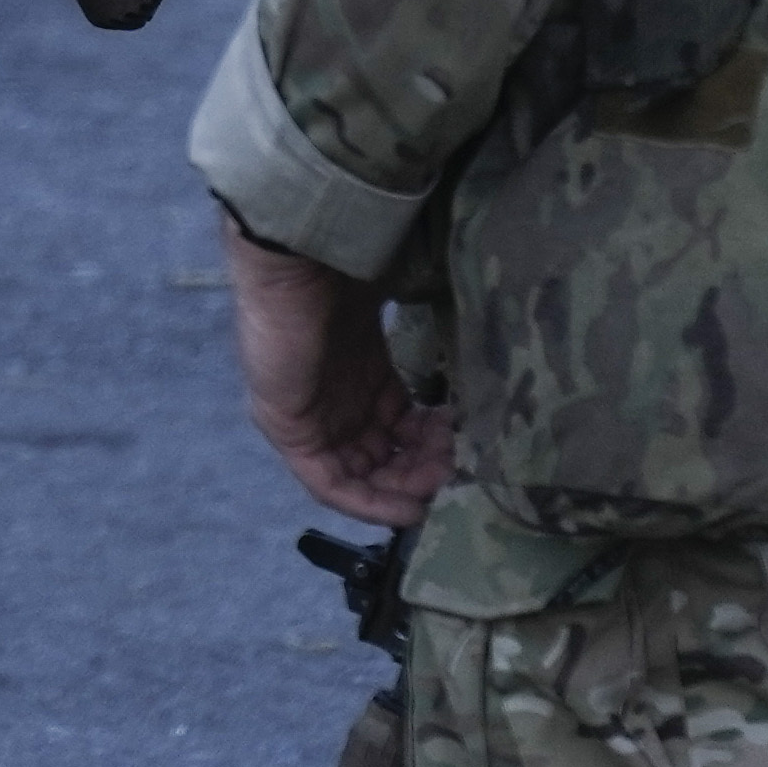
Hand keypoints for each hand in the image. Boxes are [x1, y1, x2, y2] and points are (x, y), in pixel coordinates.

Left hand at [228, 226, 448, 522]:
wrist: (298, 259)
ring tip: (441, 486)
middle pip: (382, 456)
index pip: (398, 428)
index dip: (433, 445)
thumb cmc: (346, 271)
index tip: (468, 448)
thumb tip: (477, 347)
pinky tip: (405, 508)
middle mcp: (335, 403)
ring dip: (404, 488)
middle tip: (461, 469)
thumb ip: (424, 339)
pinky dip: (368, 502)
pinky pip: (329, 484)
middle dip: (424, 471)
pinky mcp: (290, 433)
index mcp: (359, 375)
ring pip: (362, 474)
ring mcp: (311, 419)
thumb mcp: (396, 315)